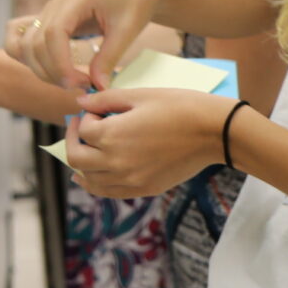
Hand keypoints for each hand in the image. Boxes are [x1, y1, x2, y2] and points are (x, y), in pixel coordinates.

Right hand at [23, 0, 172, 91]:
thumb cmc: (136, 4)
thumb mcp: (128, 30)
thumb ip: (109, 58)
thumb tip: (96, 87)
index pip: (53, 33)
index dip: (60, 64)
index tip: (80, 84)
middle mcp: (56, 2)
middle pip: (34, 43)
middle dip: (53, 72)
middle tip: (82, 86)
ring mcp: (48, 10)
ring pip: (25, 46)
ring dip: (41, 70)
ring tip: (72, 81)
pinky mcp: (48, 20)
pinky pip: (24, 41)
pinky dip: (31, 60)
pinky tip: (53, 72)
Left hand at [60, 86, 228, 197]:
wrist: (214, 132)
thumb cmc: (180, 106)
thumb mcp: (141, 95)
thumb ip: (105, 99)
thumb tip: (80, 102)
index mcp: (112, 135)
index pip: (83, 129)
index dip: (85, 117)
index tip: (96, 110)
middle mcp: (115, 162)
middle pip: (76, 158)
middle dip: (73, 140)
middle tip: (81, 129)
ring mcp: (129, 180)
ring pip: (88, 180)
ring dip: (80, 166)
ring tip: (82, 153)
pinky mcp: (143, 189)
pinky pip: (108, 192)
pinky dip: (95, 184)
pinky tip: (92, 176)